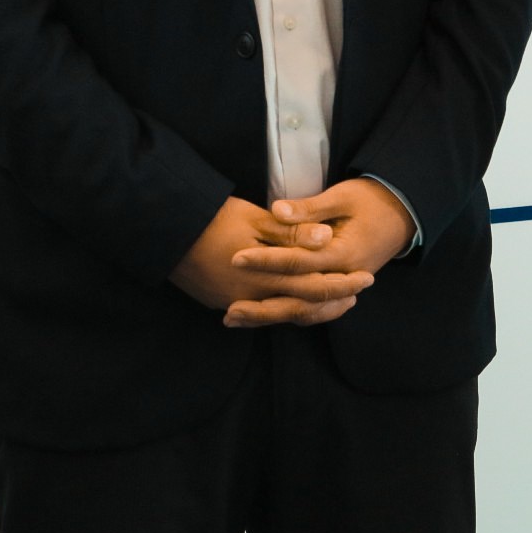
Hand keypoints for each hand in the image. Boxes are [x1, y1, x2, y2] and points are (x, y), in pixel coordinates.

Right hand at [169, 196, 373, 328]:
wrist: (165, 231)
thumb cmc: (213, 218)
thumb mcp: (256, 218)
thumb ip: (292, 232)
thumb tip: (326, 239)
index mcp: (265, 277)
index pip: (314, 286)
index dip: (342, 283)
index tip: (366, 278)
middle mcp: (252, 298)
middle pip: (301, 307)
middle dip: (331, 302)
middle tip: (356, 295)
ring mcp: (235, 303)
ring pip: (281, 314)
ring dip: (310, 309)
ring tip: (334, 302)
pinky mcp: (222, 301)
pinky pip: (261, 311)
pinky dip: (283, 308)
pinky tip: (292, 301)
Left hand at [223, 178, 416, 327]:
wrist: (403, 213)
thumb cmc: (371, 200)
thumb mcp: (342, 196)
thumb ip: (309, 208)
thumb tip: (277, 210)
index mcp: (345, 253)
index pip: (299, 262)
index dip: (266, 260)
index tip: (236, 258)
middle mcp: (345, 277)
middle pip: (300, 299)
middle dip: (263, 305)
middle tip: (229, 307)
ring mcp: (344, 287)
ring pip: (305, 311)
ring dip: (270, 317)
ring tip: (234, 318)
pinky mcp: (340, 290)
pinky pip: (312, 310)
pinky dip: (286, 315)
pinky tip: (261, 317)